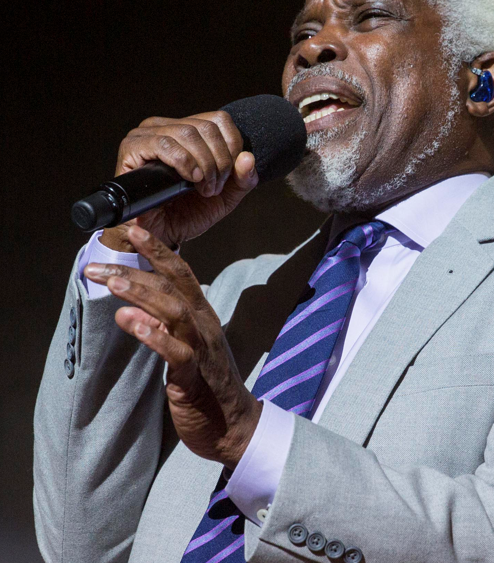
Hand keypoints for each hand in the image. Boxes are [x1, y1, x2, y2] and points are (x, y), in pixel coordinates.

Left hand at [85, 225, 262, 469]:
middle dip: (135, 269)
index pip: (180, 274)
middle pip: (171, 287)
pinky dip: (153, 335)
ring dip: (142, 295)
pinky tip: (131, 323)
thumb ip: (162, 327)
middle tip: (96, 265)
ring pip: (173, 311)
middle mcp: (203, 326)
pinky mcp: (193, 377)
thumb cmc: (208, 386)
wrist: (235, 425)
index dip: (157, 250)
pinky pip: (175, 352)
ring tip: (112, 283)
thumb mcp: (185, 348)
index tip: (133, 230)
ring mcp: (201, 350)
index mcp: (202, 316)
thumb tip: (132, 311)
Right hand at [101, 111, 257, 251]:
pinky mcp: (132, 147)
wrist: (161, 235)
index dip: (232, 146)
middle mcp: (166, 126)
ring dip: (203, 164)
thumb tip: (248, 157)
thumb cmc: (189, 213)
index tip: (229, 177)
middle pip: (206, 127)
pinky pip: (163, 143)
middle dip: (219, 161)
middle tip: (213, 188)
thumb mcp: (225, 197)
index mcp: (189, 130)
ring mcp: (147, 134)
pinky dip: (183, 161)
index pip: (220, 120)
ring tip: (202, 188)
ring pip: (187, 133)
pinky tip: (190, 178)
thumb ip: (243, 179)